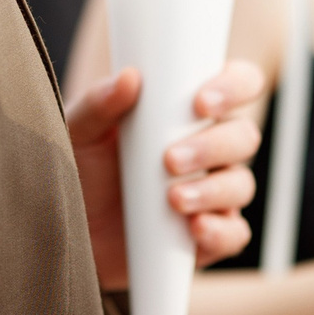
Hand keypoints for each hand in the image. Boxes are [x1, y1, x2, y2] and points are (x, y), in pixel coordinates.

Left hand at [68, 60, 266, 290]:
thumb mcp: (79, 134)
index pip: (238, 83)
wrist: (70, 233)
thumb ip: (99, 104)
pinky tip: (194, 228)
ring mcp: (212, 193)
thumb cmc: (81, 170)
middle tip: (170, 159)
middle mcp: (210, 148)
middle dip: (214, 145)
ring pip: (240, 184)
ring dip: (213, 189)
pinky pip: (234, 234)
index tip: (200, 102)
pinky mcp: (207, 237)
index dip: (234, 86)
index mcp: (188, 111)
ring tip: (173, 198)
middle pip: (243, 136)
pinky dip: (220, 231)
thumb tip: (128, 78)